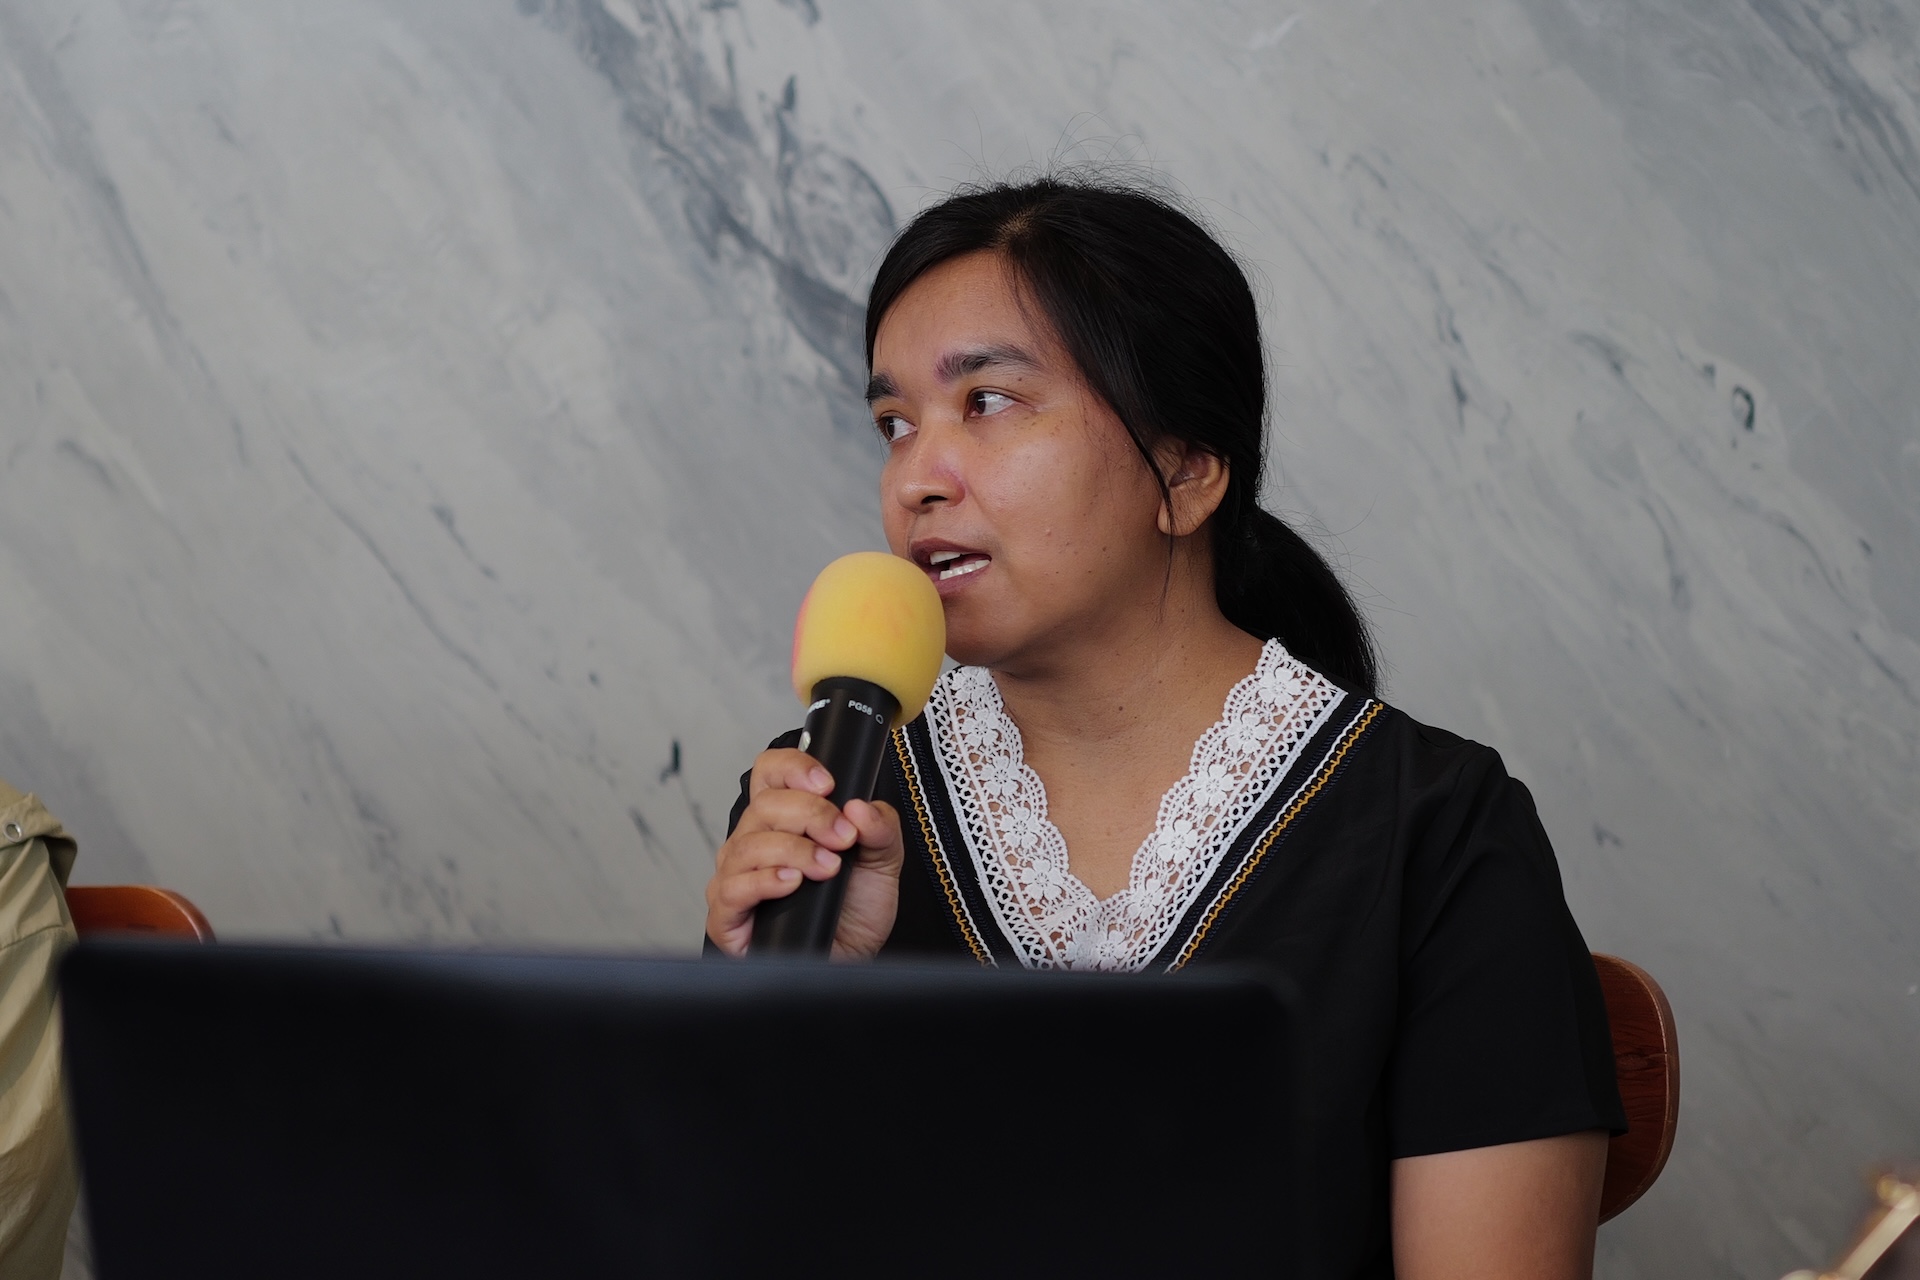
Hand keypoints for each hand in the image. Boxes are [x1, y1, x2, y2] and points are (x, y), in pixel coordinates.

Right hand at [704, 748, 903, 959]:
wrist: (850, 957)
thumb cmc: (854, 908)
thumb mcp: (882, 860)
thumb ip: (881, 828)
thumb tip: (860, 807)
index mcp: (783, 818)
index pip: (770, 771)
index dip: (793, 768)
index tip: (827, 784)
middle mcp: (754, 841)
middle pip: (764, 805)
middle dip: (811, 815)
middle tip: (843, 837)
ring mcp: (737, 876)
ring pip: (749, 845)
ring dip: (795, 851)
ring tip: (828, 867)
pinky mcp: (728, 915)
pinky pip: (733, 888)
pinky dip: (765, 881)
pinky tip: (792, 883)